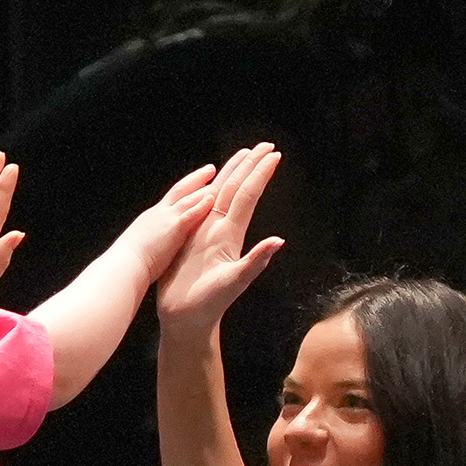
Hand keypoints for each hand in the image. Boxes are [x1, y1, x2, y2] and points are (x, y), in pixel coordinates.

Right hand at [105, 163, 224, 285]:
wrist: (123, 266)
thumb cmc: (128, 264)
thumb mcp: (138, 246)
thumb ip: (148, 242)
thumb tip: (149, 246)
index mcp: (150, 219)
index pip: (170, 200)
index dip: (183, 190)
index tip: (194, 183)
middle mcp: (158, 214)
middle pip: (179, 189)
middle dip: (195, 179)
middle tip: (209, 170)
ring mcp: (166, 219)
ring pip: (187, 197)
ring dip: (203, 188)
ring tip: (217, 180)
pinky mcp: (174, 228)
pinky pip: (191, 212)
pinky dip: (202, 204)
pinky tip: (213, 197)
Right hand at [156, 142, 285, 335]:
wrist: (187, 320)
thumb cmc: (209, 304)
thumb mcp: (235, 282)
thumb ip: (256, 260)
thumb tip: (279, 241)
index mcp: (230, 235)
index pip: (247, 197)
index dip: (259, 175)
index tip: (272, 155)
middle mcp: (220, 230)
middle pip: (236, 190)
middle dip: (249, 167)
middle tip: (264, 145)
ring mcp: (205, 234)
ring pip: (220, 196)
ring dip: (232, 175)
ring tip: (242, 155)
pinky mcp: (189, 241)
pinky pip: (199, 209)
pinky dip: (206, 193)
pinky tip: (210, 185)